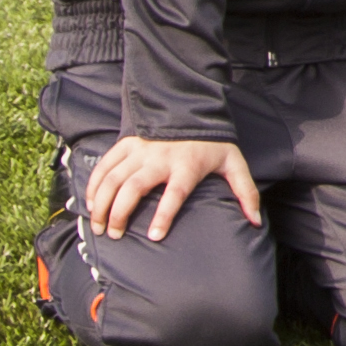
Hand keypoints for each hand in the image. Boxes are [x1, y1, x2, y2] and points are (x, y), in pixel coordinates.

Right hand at [84, 133, 260, 243]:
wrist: (193, 108)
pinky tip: (90, 203)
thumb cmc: (212, 144)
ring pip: (113, 178)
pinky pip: (105, 165)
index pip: (174, 193)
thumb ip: (245, 192)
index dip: (164, 215)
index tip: (154, 236)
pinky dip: (93, 184)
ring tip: (99, 226)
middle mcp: (160, 157)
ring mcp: (141, 149)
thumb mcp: (234, 164)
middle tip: (115, 235)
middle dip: (120, 213)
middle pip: (134, 187)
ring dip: (101, 203)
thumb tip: (255, 221)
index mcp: (187, 165)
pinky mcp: (127, 143)